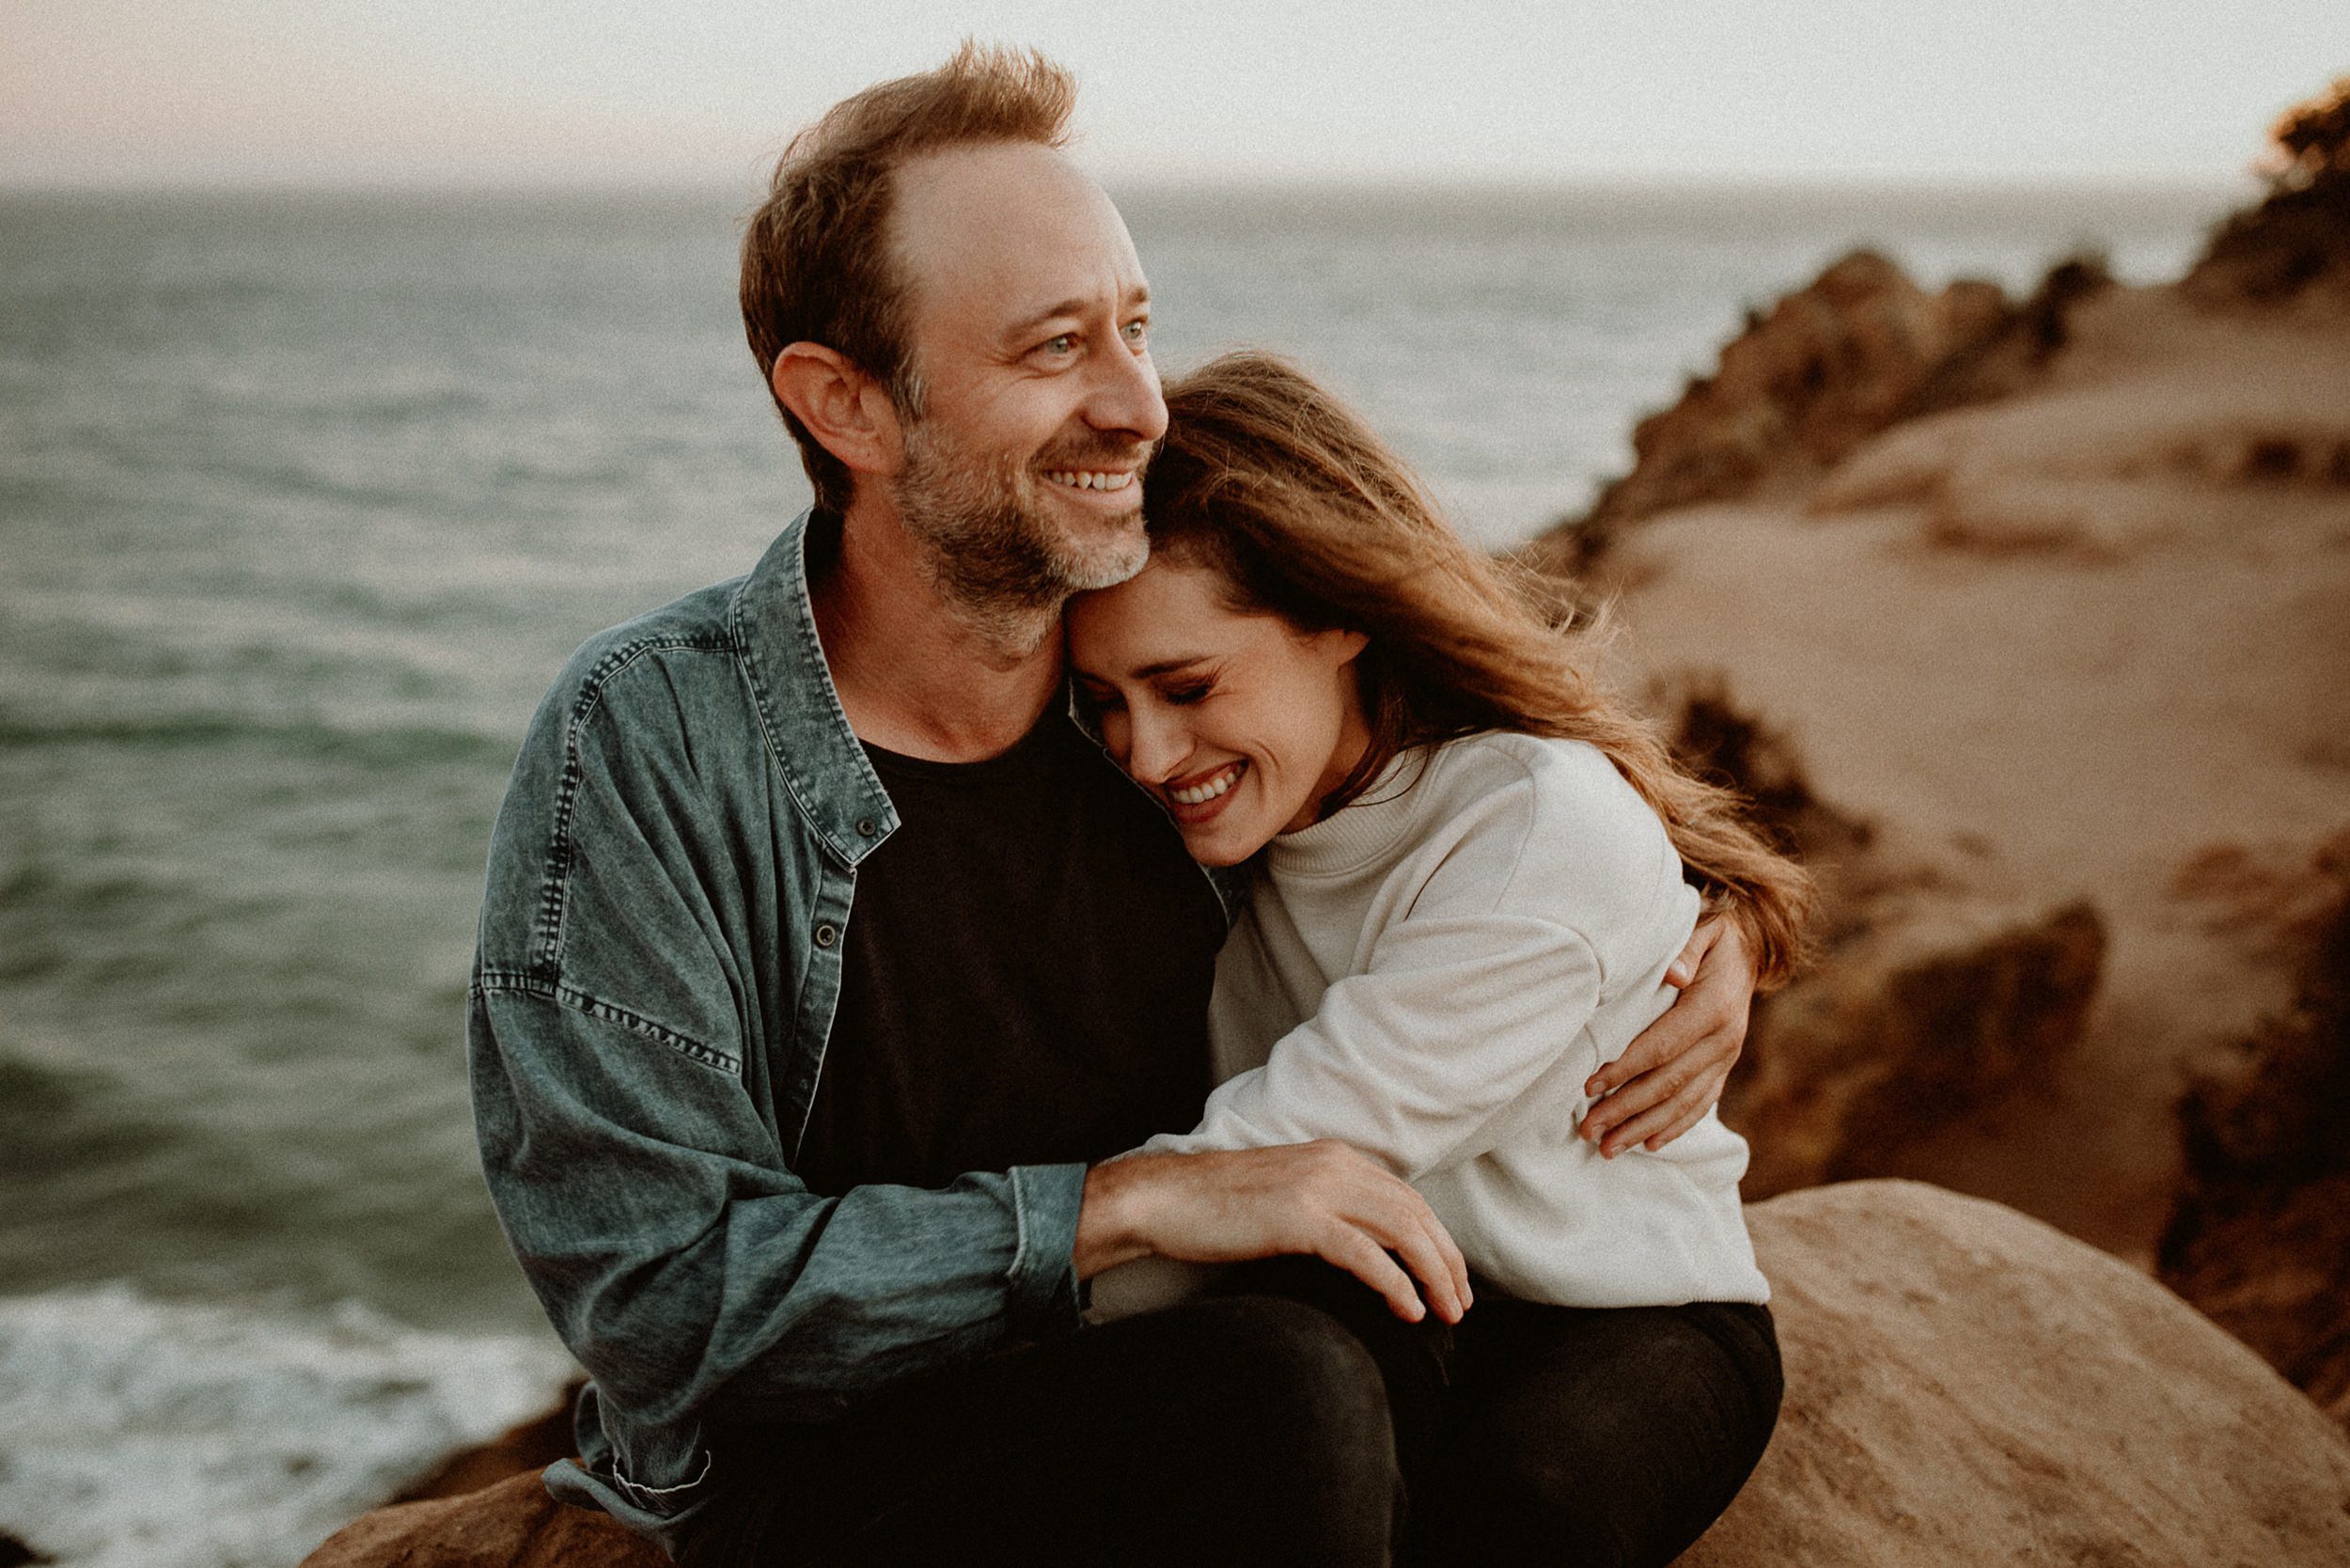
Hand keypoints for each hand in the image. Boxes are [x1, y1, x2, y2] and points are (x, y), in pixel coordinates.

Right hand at [1075, 1143, 1471, 1324]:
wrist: (1164, 1198)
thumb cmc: (1217, 1207)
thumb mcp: (1285, 1195)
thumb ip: (1326, 1207)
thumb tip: (1365, 1248)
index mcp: (1334, 1157)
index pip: (1407, 1197)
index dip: (1438, 1240)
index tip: (1451, 1279)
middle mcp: (1334, 1164)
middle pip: (1415, 1213)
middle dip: (1446, 1262)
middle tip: (1461, 1305)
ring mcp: (1317, 1188)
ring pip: (1401, 1230)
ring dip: (1432, 1275)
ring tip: (1446, 1313)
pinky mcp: (1298, 1218)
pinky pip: (1364, 1254)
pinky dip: (1395, 1283)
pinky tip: (1408, 1310)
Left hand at [1579, 914, 1757, 1156]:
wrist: (1749, 948)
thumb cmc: (1712, 937)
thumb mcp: (1703, 929)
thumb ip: (1686, 950)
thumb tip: (1674, 975)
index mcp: (1714, 1009)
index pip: (1662, 1047)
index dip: (1625, 1070)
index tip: (1590, 1087)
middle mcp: (1724, 1041)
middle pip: (1668, 1084)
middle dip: (1625, 1111)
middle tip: (1588, 1131)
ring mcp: (1726, 1058)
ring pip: (1682, 1103)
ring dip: (1642, 1128)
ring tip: (1607, 1149)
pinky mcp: (1724, 1068)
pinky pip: (1700, 1104)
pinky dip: (1674, 1126)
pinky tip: (1648, 1144)